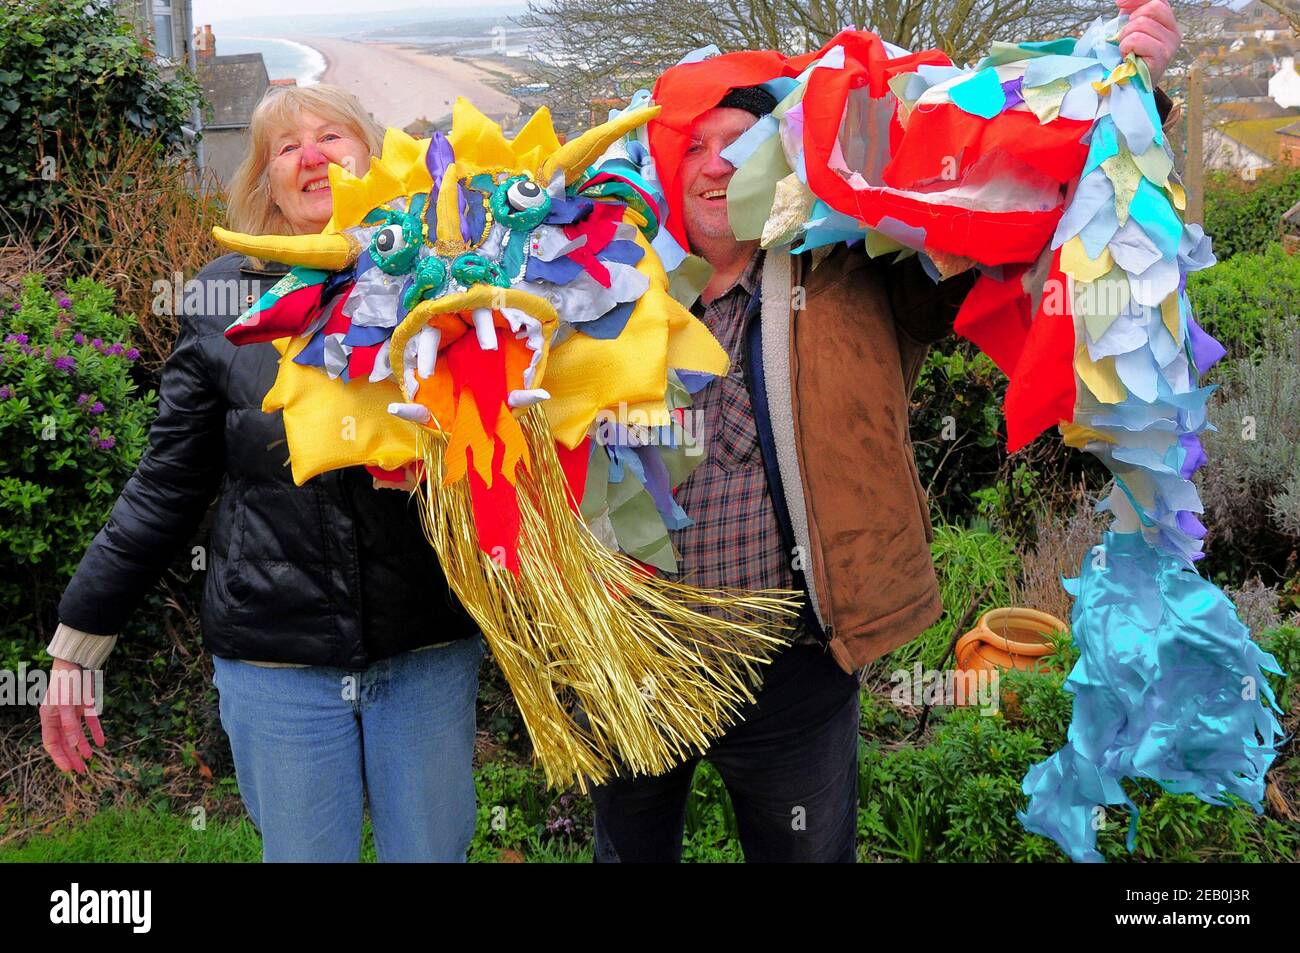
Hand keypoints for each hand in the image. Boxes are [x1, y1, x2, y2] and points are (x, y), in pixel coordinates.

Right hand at [39, 657, 104, 773]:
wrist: (78, 662)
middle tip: (81, 771)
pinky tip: (101, 743)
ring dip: (83, 747)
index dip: (59, 757)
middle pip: (65, 742)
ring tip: (90, 760)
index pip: (52, 743)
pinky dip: (95, 732)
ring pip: (77, 735)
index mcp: (49, 718)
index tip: (68, 769)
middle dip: (72, 756)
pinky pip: (91, 723)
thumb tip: (73, 745)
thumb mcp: (67, 705)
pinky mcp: (86, 706)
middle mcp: (60, 717)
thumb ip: (70, 725)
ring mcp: (73, 712)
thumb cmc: (66, 682)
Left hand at [1116, 0, 1182, 85]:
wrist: (1129, 84)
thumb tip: (1122, 1)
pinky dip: (1126, 46)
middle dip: (1131, 20)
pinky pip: (1137, 39)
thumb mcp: (1129, 28)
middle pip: (1152, 7)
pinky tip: (1128, 55)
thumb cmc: (1129, 56)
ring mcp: (1170, 43)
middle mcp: (1174, 30)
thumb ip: (1130, 11)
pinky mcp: (1162, 56)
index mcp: (1167, 21)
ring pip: (1141, 23)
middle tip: (1124, 37)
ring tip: (1126, 49)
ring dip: (1125, 36)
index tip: (1119, 3)